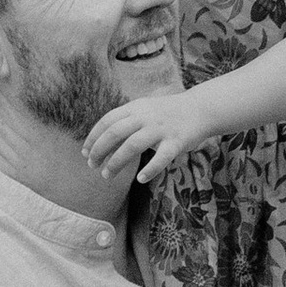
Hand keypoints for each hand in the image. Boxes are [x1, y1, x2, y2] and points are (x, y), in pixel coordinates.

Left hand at [85, 86, 210, 185]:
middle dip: (99, 150)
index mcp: (135, 108)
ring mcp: (161, 129)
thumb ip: (126, 122)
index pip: (107, 121)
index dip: (93, 137)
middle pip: (115, 133)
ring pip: (132, 146)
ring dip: (116, 163)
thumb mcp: (144, 110)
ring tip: (107, 175)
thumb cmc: (168, 113)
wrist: (201, 109)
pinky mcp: (177, 142)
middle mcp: (145, 117)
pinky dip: (150, 170)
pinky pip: (161, 158)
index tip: (84, 153)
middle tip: (92, 166)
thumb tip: (103, 142)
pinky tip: (140, 179)